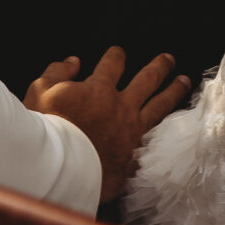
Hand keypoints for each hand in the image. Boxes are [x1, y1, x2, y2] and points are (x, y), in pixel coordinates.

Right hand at [25, 46, 189, 204]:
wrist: (59, 170)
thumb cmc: (47, 129)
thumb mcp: (40, 91)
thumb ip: (57, 71)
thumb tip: (74, 61)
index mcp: (99, 88)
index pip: (113, 62)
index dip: (116, 55)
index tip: (119, 54)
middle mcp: (121, 106)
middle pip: (148, 79)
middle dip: (159, 67)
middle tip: (169, 59)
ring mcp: (132, 132)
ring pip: (161, 105)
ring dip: (174, 91)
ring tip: (184, 81)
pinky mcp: (136, 157)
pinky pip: (158, 140)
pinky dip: (170, 131)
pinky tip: (177, 126)